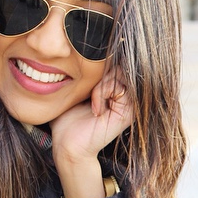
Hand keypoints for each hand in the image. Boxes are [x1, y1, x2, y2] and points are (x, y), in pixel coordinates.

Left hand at [49, 72, 133, 197]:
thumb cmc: (67, 120)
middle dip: (100, 74)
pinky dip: (102, 93)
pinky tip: (95, 110)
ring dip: (100, 85)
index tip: (85, 85)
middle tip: (89, 93)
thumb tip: (87, 51)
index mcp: (116, 92)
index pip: (115, 62)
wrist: (67, 146)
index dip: (99, 66)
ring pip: (119, 73)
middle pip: (119, 65)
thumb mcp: (77, 90)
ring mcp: (129, 105)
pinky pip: (118, 87)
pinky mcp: (128, 112)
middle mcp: (126, 97)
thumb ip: (86, 73)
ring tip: (91, 102)